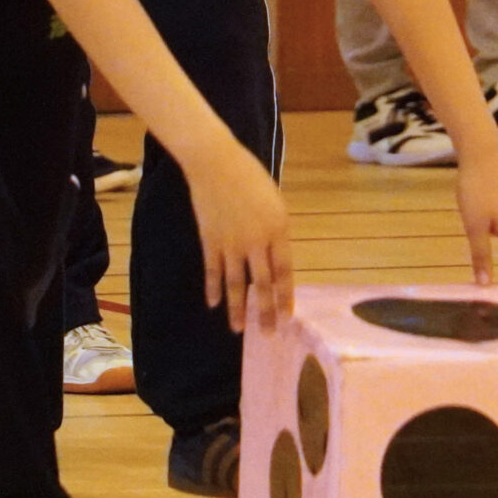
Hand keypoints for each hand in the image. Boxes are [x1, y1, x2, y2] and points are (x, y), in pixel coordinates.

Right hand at [185, 138, 291, 331]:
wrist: (215, 163)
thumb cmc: (250, 177)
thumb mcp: (275, 203)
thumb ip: (276, 233)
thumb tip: (276, 260)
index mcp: (277, 230)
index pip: (284, 273)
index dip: (285, 297)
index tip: (287, 318)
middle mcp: (255, 242)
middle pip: (261, 285)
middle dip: (265, 313)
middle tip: (268, 334)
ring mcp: (231, 243)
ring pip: (235, 284)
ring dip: (237, 309)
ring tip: (237, 330)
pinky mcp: (210, 240)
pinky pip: (213, 271)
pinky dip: (213, 289)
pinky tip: (213, 304)